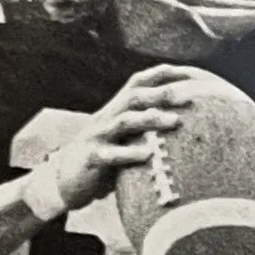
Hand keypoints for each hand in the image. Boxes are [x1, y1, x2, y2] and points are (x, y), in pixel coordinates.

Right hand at [46, 68, 204, 210]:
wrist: (63, 181)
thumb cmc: (102, 159)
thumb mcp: (122, 139)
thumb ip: (144, 129)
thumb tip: (181, 123)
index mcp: (115, 110)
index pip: (138, 84)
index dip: (162, 75)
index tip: (191, 73)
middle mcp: (106, 118)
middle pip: (134, 97)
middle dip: (162, 93)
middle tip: (190, 95)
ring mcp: (97, 137)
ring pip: (124, 121)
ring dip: (151, 119)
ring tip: (175, 122)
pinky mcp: (92, 158)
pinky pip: (112, 155)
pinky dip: (130, 154)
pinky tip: (148, 155)